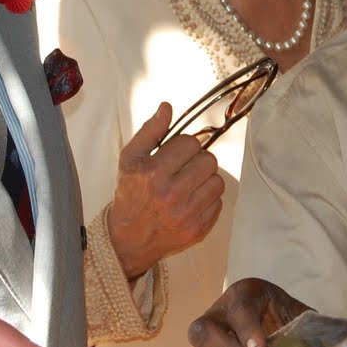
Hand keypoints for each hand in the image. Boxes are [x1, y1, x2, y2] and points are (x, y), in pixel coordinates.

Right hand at [106, 102, 224, 280]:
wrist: (127, 239)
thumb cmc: (129, 195)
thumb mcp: (130, 159)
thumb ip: (149, 131)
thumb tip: (167, 108)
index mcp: (154, 174)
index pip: (190, 143)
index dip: (184, 145)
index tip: (175, 154)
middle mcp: (171, 195)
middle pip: (209, 161)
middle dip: (198, 161)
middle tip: (184, 168)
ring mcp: (186, 215)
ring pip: (218, 181)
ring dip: (205, 180)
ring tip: (188, 185)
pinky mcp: (198, 230)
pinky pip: (219, 203)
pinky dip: (208, 200)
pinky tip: (191, 201)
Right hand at [187, 278, 311, 346]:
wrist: (280, 330)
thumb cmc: (289, 319)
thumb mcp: (301, 316)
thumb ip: (316, 328)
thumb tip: (346, 341)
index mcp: (245, 295)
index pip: (240, 308)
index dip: (247, 330)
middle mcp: (219, 316)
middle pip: (203, 331)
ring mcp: (208, 343)